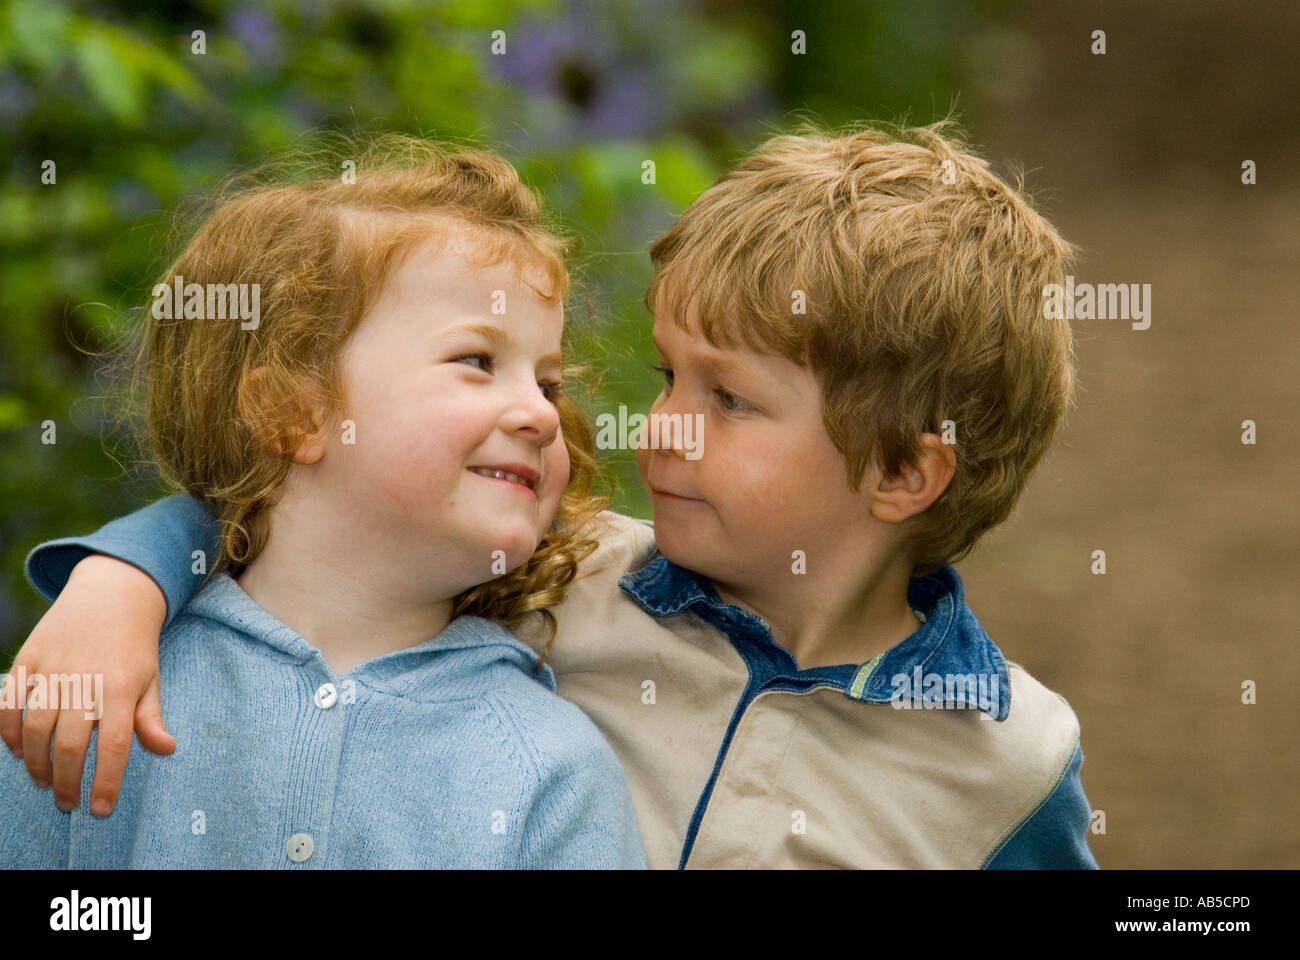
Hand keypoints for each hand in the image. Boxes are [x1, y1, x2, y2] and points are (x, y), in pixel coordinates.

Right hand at [0, 554, 175, 815]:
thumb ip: (151, 718)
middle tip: (67, 802)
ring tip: (44, 780)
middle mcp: (87, 680)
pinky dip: (9, 732)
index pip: (113, 746)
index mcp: (122, 689)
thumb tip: (166, 749)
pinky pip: (10, 703)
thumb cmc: (133, 646)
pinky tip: (18, 750)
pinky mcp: (29, 658)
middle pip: (70, 745)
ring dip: (35, 763)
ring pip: (35, 729)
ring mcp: (54, 669)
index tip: (99, 809)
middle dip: (66, 782)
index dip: (105, 782)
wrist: (111, 595)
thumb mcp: (150, 679)